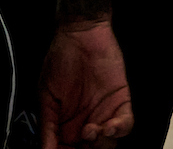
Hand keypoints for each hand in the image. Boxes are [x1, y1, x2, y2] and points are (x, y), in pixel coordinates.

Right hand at [38, 19, 133, 146]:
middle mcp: (86, 124)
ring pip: (107, 144)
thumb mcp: (46, 95)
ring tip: (90, 130)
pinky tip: (108, 126)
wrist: (80, 34)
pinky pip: (125, 125)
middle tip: (81, 143)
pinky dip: (119, 129)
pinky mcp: (121, 103)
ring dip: (100, 143)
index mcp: (66, 125)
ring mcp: (105, 115)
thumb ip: (47, 125)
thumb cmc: (59, 60)